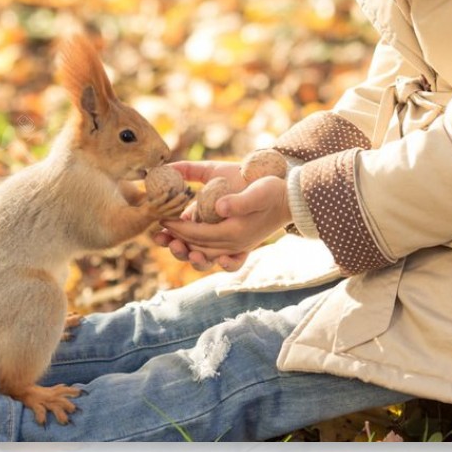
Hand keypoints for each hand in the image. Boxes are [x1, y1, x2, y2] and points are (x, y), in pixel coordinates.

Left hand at [156, 164, 291, 270]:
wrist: (294, 200)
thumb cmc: (274, 191)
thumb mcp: (258, 192)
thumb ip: (239, 202)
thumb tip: (218, 208)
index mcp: (234, 233)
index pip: (197, 234)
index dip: (177, 229)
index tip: (161, 220)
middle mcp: (234, 245)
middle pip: (198, 248)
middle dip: (176, 241)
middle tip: (157, 235)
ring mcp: (239, 247)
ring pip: (206, 255)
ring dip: (186, 252)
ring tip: (171, 245)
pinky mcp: (242, 245)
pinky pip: (222, 260)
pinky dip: (209, 259)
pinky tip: (198, 254)